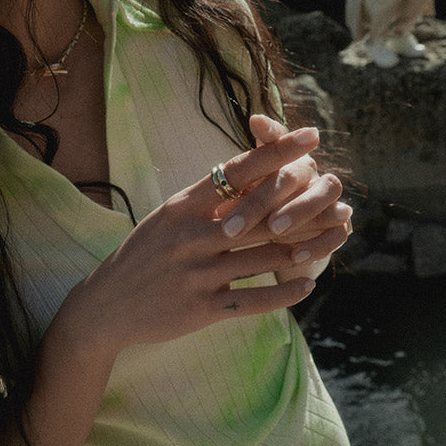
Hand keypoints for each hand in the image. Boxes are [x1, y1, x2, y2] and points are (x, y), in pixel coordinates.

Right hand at [59, 120, 339, 355]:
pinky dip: (284, 292)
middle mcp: (191, 236)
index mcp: (182, 205)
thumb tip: (247, 173)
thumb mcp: (167, 217)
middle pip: (260, 214)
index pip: (236, 170)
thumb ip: (205, 200)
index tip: (310, 137)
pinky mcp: (201, 309)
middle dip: (304, 203)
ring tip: (333, 239)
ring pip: (264, 257)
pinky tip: (307, 284)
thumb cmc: (143, 254)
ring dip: (305, 248)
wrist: (106, 306)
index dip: (277, 152)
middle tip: (339, 194)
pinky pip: (254, 299)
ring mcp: (197, 274)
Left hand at [245, 115, 351, 281]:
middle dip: (264, 197)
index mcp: (284, 156)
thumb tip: (256, 117)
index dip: (273, 138)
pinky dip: (319, 243)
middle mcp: (310, 172)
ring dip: (300, 211)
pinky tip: (297, 255)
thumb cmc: (253, 206)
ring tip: (274, 230)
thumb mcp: (242, 187)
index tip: (258, 128)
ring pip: (326, 194)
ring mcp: (328, 199)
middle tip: (235, 221)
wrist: (274, 243)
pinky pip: (337, 232)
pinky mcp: (338, 227)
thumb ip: (247, 162)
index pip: (279, 140)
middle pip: (295, 173)